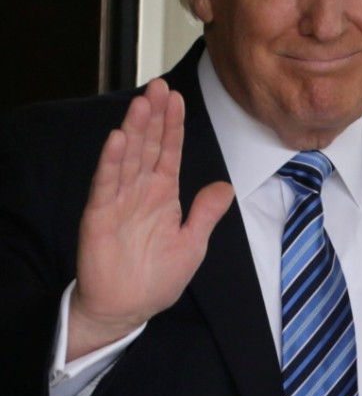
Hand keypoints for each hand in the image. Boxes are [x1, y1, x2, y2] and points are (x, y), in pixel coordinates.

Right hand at [69, 79, 234, 360]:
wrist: (127, 310)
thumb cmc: (157, 278)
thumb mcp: (193, 243)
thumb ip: (207, 213)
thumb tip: (226, 185)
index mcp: (163, 194)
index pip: (168, 151)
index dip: (173, 125)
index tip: (176, 98)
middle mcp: (141, 192)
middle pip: (148, 146)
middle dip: (154, 116)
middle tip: (159, 86)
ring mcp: (119, 201)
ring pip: (128, 158)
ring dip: (135, 130)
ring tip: (142, 102)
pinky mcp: (100, 217)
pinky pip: (107, 185)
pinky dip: (112, 162)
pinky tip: (118, 140)